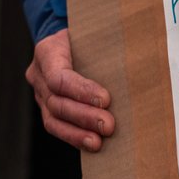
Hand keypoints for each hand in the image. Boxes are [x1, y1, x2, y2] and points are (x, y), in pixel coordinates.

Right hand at [26, 28, 113, 150]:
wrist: (67, 42)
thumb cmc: (85, 38)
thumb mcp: (91, 33)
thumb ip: (106, 45)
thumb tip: (139, 59)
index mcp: (47, 52)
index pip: (59, 76)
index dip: (81, 91)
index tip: (106, 99)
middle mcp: (39, 75)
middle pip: (57, 102)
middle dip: (83, 116)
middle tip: (108, 125)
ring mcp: (41, 94)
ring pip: (53, 120)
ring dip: (77, 133)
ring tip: (97, 143)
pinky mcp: (48, 109)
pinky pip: (57, 127)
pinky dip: (75, 137)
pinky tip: (92, 145)